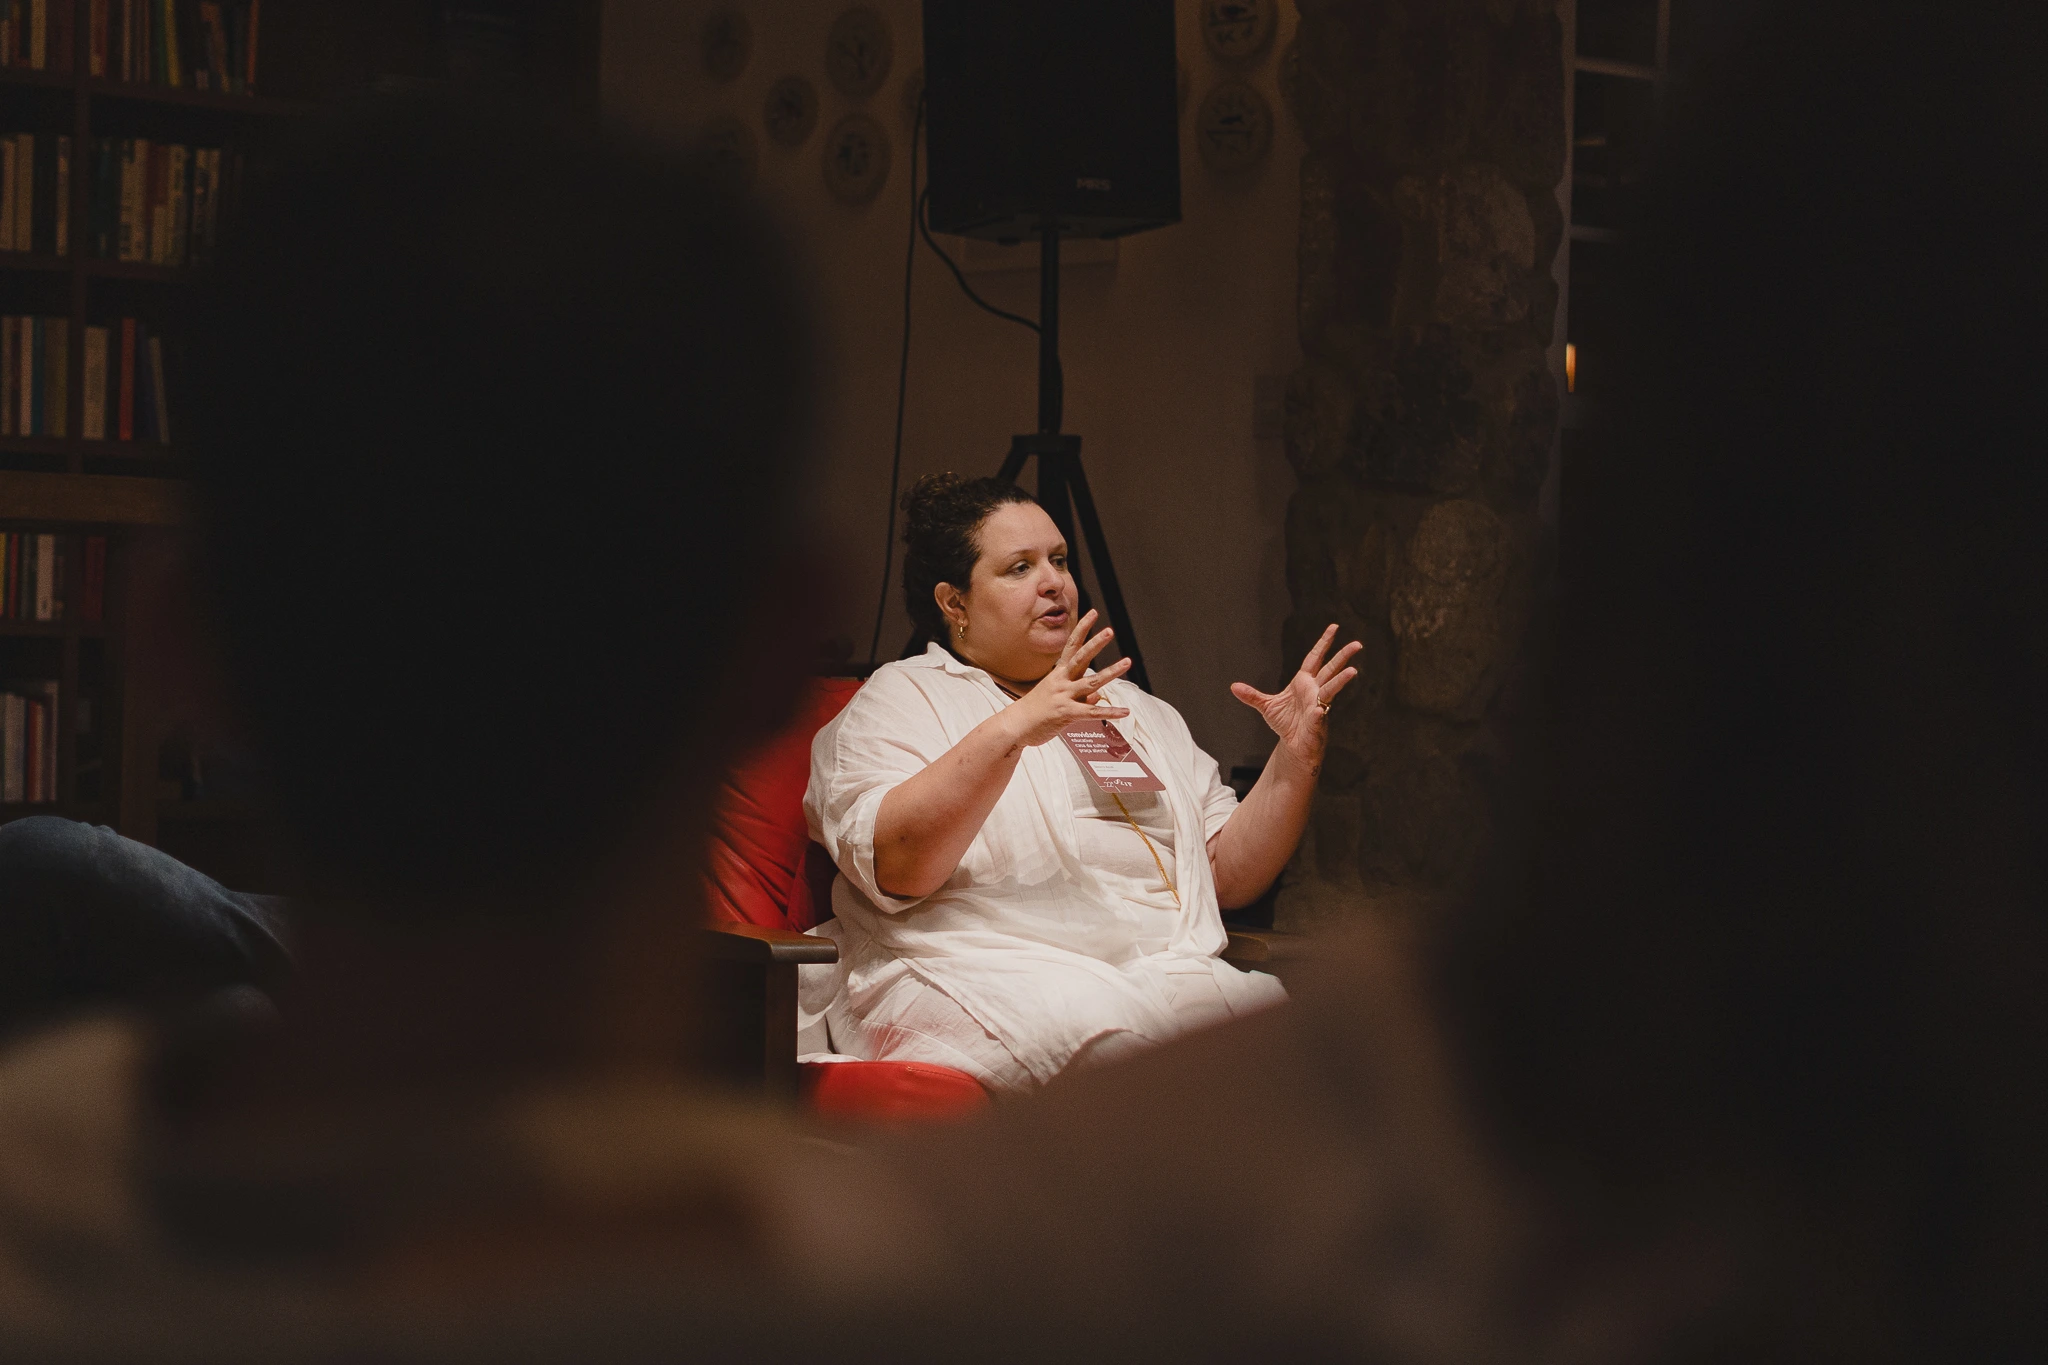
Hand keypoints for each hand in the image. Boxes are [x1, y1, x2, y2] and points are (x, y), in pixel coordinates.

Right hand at [1002, 609, 1132, 746]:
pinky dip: (1110, 712)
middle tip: (1109, 630)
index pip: (1072, 645)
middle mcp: (1061, 681)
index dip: (1083, 628)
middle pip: (1080, 657)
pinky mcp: (1066, 713)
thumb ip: (1080, 696)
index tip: (1094, 613)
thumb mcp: (1057, 698)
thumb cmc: (1035, 711)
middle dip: (1095, 643)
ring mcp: (1063, 696)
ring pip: (1091, 682)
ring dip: (1111, 671)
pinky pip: (1092, 712)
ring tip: (1127, 661)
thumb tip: (1097, 696)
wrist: (1015, 725)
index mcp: (1058, 673)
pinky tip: (1125, 711)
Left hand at [1231, 624, 1360, 772]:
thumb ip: (1252, 696)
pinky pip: (1318, 716)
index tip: (1334, 627)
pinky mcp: (1317, 722)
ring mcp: (1318, 705)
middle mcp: (1314, 690)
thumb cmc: (1286, 724)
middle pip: (1330, 669)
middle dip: (1342, 657)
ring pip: (1331, 689)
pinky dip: (1318, 714)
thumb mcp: (1266, 706)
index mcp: (1304, 682)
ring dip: (1341, 680)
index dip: (1324, 643)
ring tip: (1353, 671)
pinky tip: (1318, 712)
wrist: (1293, 746)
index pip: (1315, 658)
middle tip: (1357, 644)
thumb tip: (1233, 686)